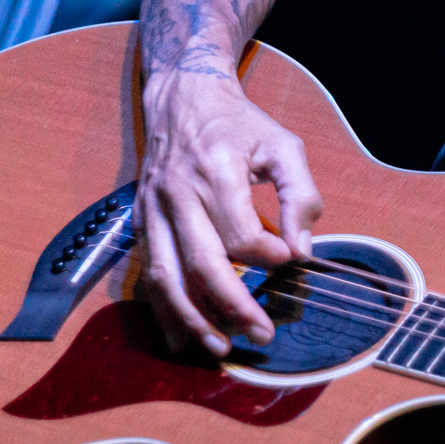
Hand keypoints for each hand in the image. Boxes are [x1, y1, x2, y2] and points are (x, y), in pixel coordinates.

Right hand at [136, 68, 321, 355]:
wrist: (182, 96)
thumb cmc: (240, 125)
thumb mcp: (284, 145)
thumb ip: (301, 195)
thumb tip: (302, 252)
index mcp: (215, 169)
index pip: (240, 232)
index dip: (268, 256)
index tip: (289, 260)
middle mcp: (177, 192)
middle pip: (201, 262)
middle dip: (233, 305)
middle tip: (263, 334)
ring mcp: (153, 209)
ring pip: (166, 275)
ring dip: (191, 318)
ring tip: (220, 347)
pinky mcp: (142, 222)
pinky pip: (149, 272)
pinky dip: (164, 309)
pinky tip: (181, 338)